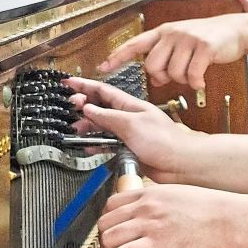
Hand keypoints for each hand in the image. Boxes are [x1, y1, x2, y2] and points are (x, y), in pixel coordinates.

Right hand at [65, 77, 201, 181]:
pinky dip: (96, 144)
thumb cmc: (164, 141)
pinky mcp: (128, 149)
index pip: (102, 91)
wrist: (180, 164)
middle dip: (82, 106)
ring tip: (76, 129)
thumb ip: (108, 117)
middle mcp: (128, 118)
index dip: (84, 85)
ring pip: (101, 127)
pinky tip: (88, 146)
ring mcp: (128, 134)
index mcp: (130, 106)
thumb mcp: (131, 124)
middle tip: (70, 106)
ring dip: (87, 127)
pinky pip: (107, 144)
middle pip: (100, 107)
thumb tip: (89, 109)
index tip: (67, 83)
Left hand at [97, 14, 247, 88]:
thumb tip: (157, 78)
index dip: (117, 57)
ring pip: (172, 73)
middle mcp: (172, 33)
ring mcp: (188, 38)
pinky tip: (201, 80)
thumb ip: (167, 58)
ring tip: (193, 74)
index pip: (134, 44)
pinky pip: (192, 75)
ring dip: (183, 80)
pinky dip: (196, 82)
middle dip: (162, 77)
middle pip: (152, 66)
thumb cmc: (209, 39)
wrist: (236, 30)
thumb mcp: (183, 44)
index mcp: (164, 31)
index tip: (102, 67)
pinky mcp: (203, 46)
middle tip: (174, 77)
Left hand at [97, 184, 239, 247]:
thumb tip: (157, 220)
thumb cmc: (218, 213)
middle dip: (105, 240)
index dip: (109, 221)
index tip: (114, 233)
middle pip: (105, 222)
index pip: (113, 203)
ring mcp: (150, 225)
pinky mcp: (157, 245)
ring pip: (108, 239)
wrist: (234, 222)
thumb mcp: (184, 197)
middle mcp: (147, 206)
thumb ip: (164, 205)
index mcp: (153, 193)